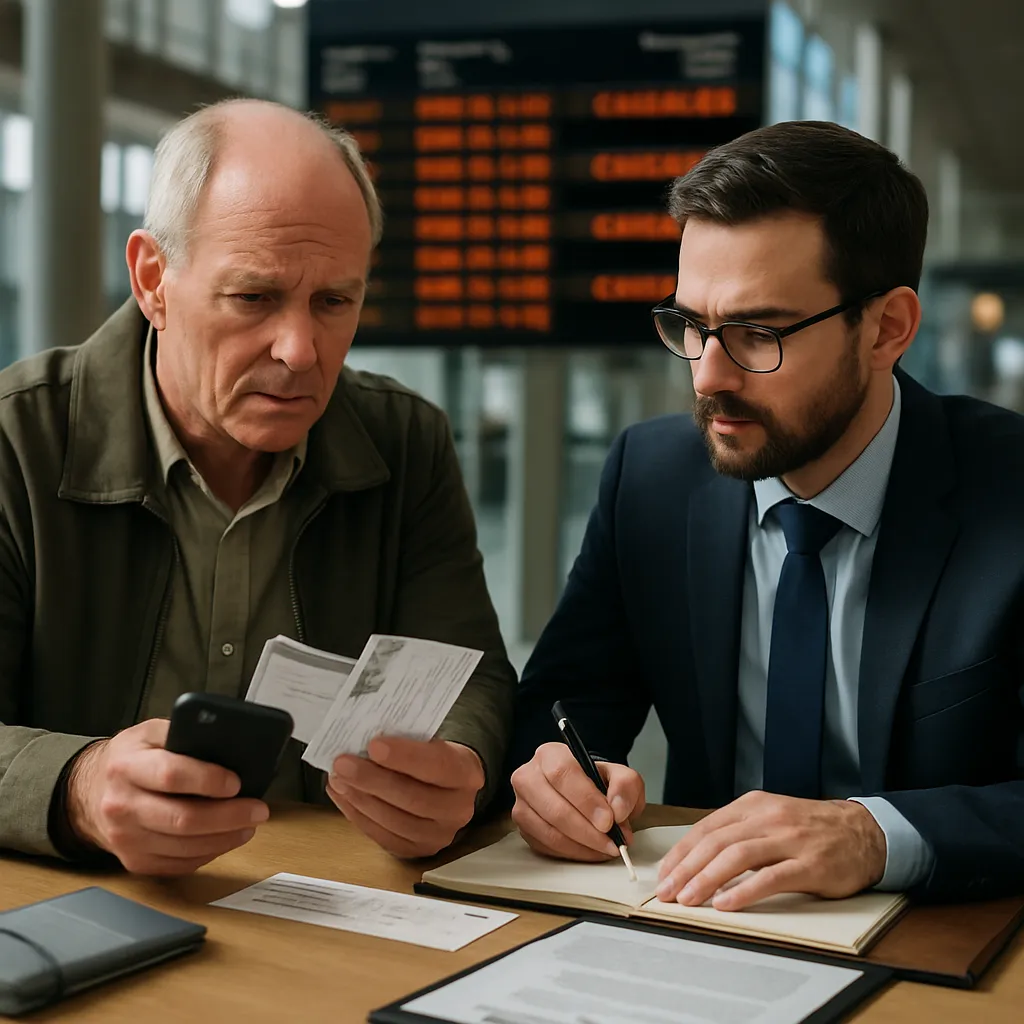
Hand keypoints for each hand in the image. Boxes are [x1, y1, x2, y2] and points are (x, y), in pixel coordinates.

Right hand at [66, 719, 268, 875]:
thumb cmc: (131, 759)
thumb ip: (184, 733)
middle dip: (229, 816)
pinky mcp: (134, 861)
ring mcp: (126, 839)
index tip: (237, 782)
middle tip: (258, 810)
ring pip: (185, 847)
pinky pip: (179, 864)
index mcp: (127, 766)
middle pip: (182, 819)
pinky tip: (225, 839)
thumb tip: (227, 742)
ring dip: (225, 838)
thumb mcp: (150, 732)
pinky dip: (209, 853)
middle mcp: (122, 805)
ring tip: (249, 824)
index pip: (171, 775)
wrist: (88, 793)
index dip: (208, 780)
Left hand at [326, 738, 483, 857]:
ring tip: (338, 778)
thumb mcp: (430, 742)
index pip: (438, 765)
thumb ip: (406, 741)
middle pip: (413, 798)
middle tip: (343, 763)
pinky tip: (342, 795)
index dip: (405, 757)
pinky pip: (382, 836)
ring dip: (360, 798)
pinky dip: (357, 815)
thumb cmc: (431, 758)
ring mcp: (438, 835)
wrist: (446, 788)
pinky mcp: (416, 850)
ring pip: (395, 820)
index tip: (374, 745)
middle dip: (373, 780)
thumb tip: (365, 739)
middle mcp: (458, 809)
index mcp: (467, 774)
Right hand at [510, 741, 644, 860]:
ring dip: (582, 846)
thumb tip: (618, 810)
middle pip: (553, 808)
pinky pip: (547, 847)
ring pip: (548, 832)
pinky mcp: (523, 828)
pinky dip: (573, 853)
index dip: (586, 800)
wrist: (582, 793)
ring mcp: (522, 804)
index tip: (608, 820)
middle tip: (611, 841)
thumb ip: (625, 786)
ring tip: (606, 848)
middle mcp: (528, 777)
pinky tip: (591, 850)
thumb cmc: (596, 782)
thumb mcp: (619, 775)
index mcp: (549, 754)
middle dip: (586, 830)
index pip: (561, 774)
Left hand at [655, 791, 886, 910]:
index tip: (665, 873)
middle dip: (686, 868)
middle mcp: (769, 818)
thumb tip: (697, 856)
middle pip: (717, 841)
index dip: (682, 852)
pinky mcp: (810, 864)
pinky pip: (771, 877)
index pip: (707, 827)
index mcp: (754, 805)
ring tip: (689, 899)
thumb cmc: (812, 830)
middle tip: (667, 891)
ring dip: (707, 879)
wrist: (866, 832)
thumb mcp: (771, 818)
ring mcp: (790, 839)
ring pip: (738, 856)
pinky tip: (726, 904)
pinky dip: (745, 891)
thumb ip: (740, 832)